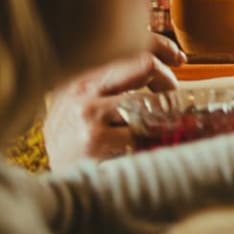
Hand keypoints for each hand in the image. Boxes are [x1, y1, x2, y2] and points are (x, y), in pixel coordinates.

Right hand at [43, 34, 181, 167]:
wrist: (53, 188)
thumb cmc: (77, 146)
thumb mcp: (84, 108)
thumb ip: (115, 85)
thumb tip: (167, 67)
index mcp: (81, 78)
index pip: (127, 45)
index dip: (161, 46)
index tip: (179, 58)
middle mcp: (82, 89)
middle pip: (144, 64)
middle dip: (166, 80)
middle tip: (171, 97)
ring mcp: (88, 113)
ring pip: (147, 100)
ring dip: (160, 116)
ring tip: (158, 131)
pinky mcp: (96, 139)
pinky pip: (142, 131)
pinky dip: (152, 140)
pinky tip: (144, 151)